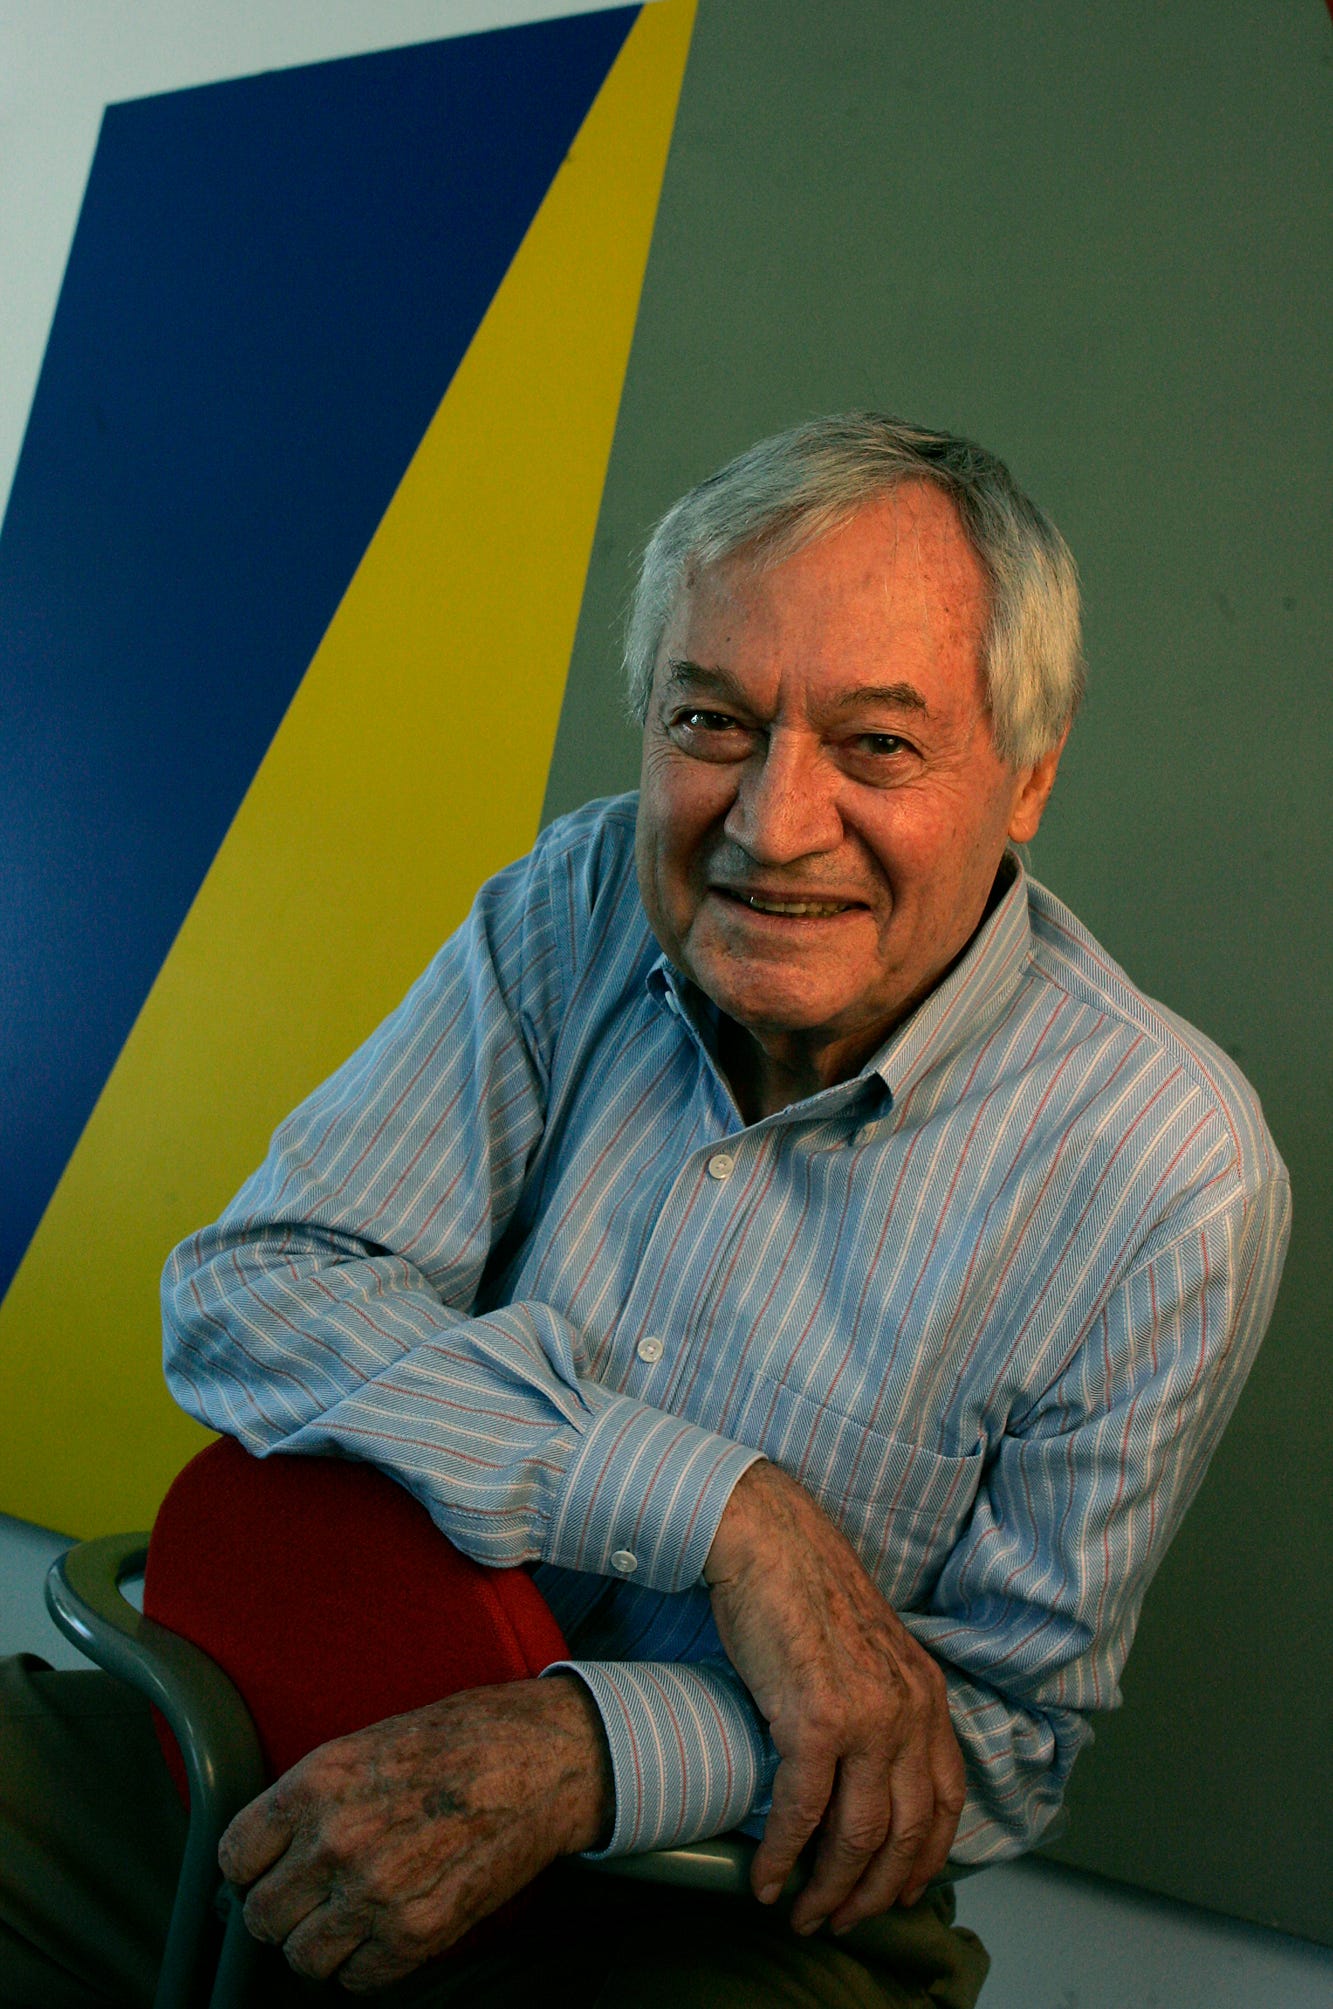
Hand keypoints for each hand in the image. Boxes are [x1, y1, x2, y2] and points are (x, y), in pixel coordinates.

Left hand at [217, 1676, 610, 1990]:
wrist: (541, 1759)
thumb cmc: (460, 1740)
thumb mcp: (369, 1743)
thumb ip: (314, 1796)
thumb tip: (272, 1845)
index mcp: (316, 1784)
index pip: (235, 1857)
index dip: (251, 1868)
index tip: (270, 1870)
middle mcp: (335, 1842)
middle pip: (262, 1918)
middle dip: (283, 1911)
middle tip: (314, 1898)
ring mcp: (375, 1893)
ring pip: (303, 1958)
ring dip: (322, 1944)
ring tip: (350, 1918)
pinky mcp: (417, 1932)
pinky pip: (358, 1979)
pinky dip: (367, 1964)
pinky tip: (387, 1930)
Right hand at [704, 1460, 964, 1935]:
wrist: (767, 1537)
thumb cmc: (805, 1585)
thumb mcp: (869, 1645)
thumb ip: (881, 1699)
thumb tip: (863, 1762)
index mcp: (926, 1691)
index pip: (946, 1798)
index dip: (927, 1857)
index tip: (902, 1891)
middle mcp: (908, 1709)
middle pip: (908, 1831)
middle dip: (876, 1890)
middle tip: (843, 1920)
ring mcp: (867, 1716)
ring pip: (861, 1834)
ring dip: (832, 1888)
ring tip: (804, 1914)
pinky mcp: (816, 1718)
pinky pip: (804, 1810)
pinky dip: (786, 1855)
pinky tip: (767, 1879)